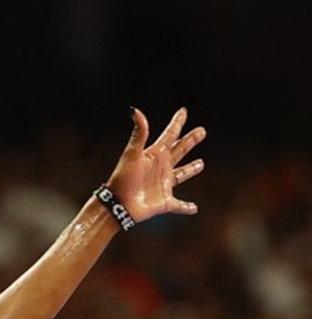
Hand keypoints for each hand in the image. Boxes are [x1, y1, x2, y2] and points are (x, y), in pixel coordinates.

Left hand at [105, 107, 206, 221]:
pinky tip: (194, 208)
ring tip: (201, 163)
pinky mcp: (165, 202)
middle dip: (190, 141)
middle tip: (201, 131)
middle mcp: (160, 168)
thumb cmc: (123, 179)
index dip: (177, 123)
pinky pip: (179, 205)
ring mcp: (163, 185)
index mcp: (154, 155)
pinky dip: (186, 207)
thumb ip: (138, 133)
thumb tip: (134, 109)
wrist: (117, 205)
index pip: (169, 135)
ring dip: (191, 169)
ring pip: (181, 175)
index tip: (183, 111)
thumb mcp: (132, 154)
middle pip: (179, 150)